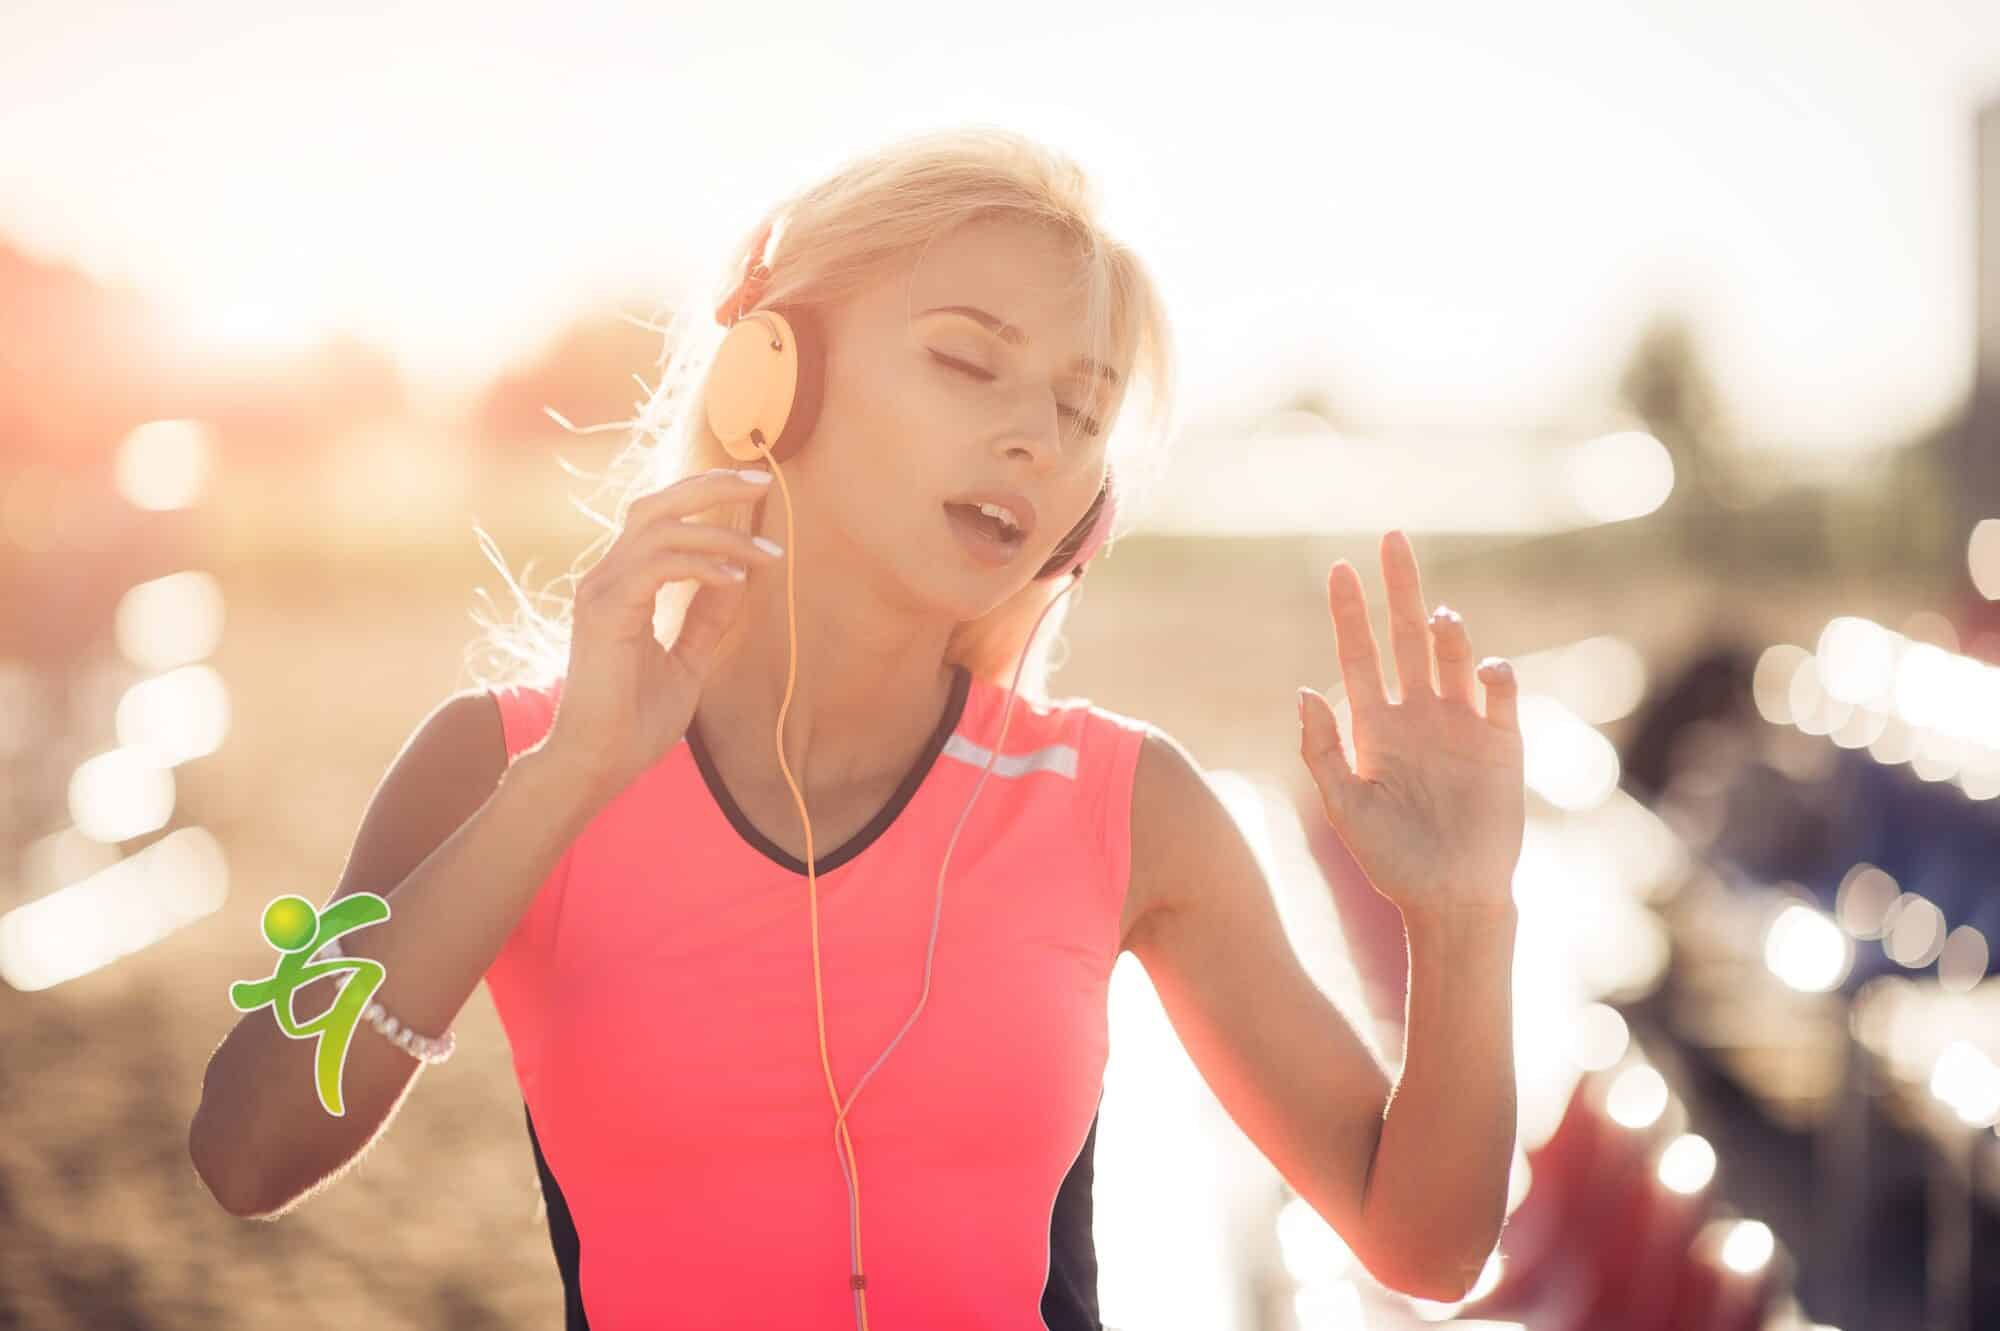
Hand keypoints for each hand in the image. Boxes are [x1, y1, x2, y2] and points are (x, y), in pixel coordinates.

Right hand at [540, 466, 785, 806]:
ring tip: (765, 555)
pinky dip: (700, 566)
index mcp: (622, 584)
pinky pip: (657, 566)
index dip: (707, 498)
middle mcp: (606, 578)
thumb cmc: (636, 719)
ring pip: (661, 529)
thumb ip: (707, 617)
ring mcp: (600, 591)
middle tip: (762, 481)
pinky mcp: (604, 613)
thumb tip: (738, 577)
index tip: (757, 496)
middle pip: (656, 504)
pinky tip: (734, 579)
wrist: (599, 763)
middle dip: (711, 486)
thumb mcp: (688, 659)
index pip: (662, 518)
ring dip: (720, 535)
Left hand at [1296, 530, 1524, 919]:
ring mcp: (1461, 726)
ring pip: (1453, 660)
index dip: (1350, 613)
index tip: (1340, 568)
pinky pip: (1499, 697)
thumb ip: (1321, 749)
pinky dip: (1493, 675)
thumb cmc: (1391, 858)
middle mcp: (1418, 715)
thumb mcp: (1344, 805)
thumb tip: (1302, 689)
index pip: (1359, 655)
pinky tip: (1483, 669)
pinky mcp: (1501, 745)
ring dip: (1448, 633)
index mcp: (1375, 726)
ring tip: (1439, 615)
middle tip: (1392, 538)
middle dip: (1400, 589)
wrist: (1449, 899)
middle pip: (1408, 638)